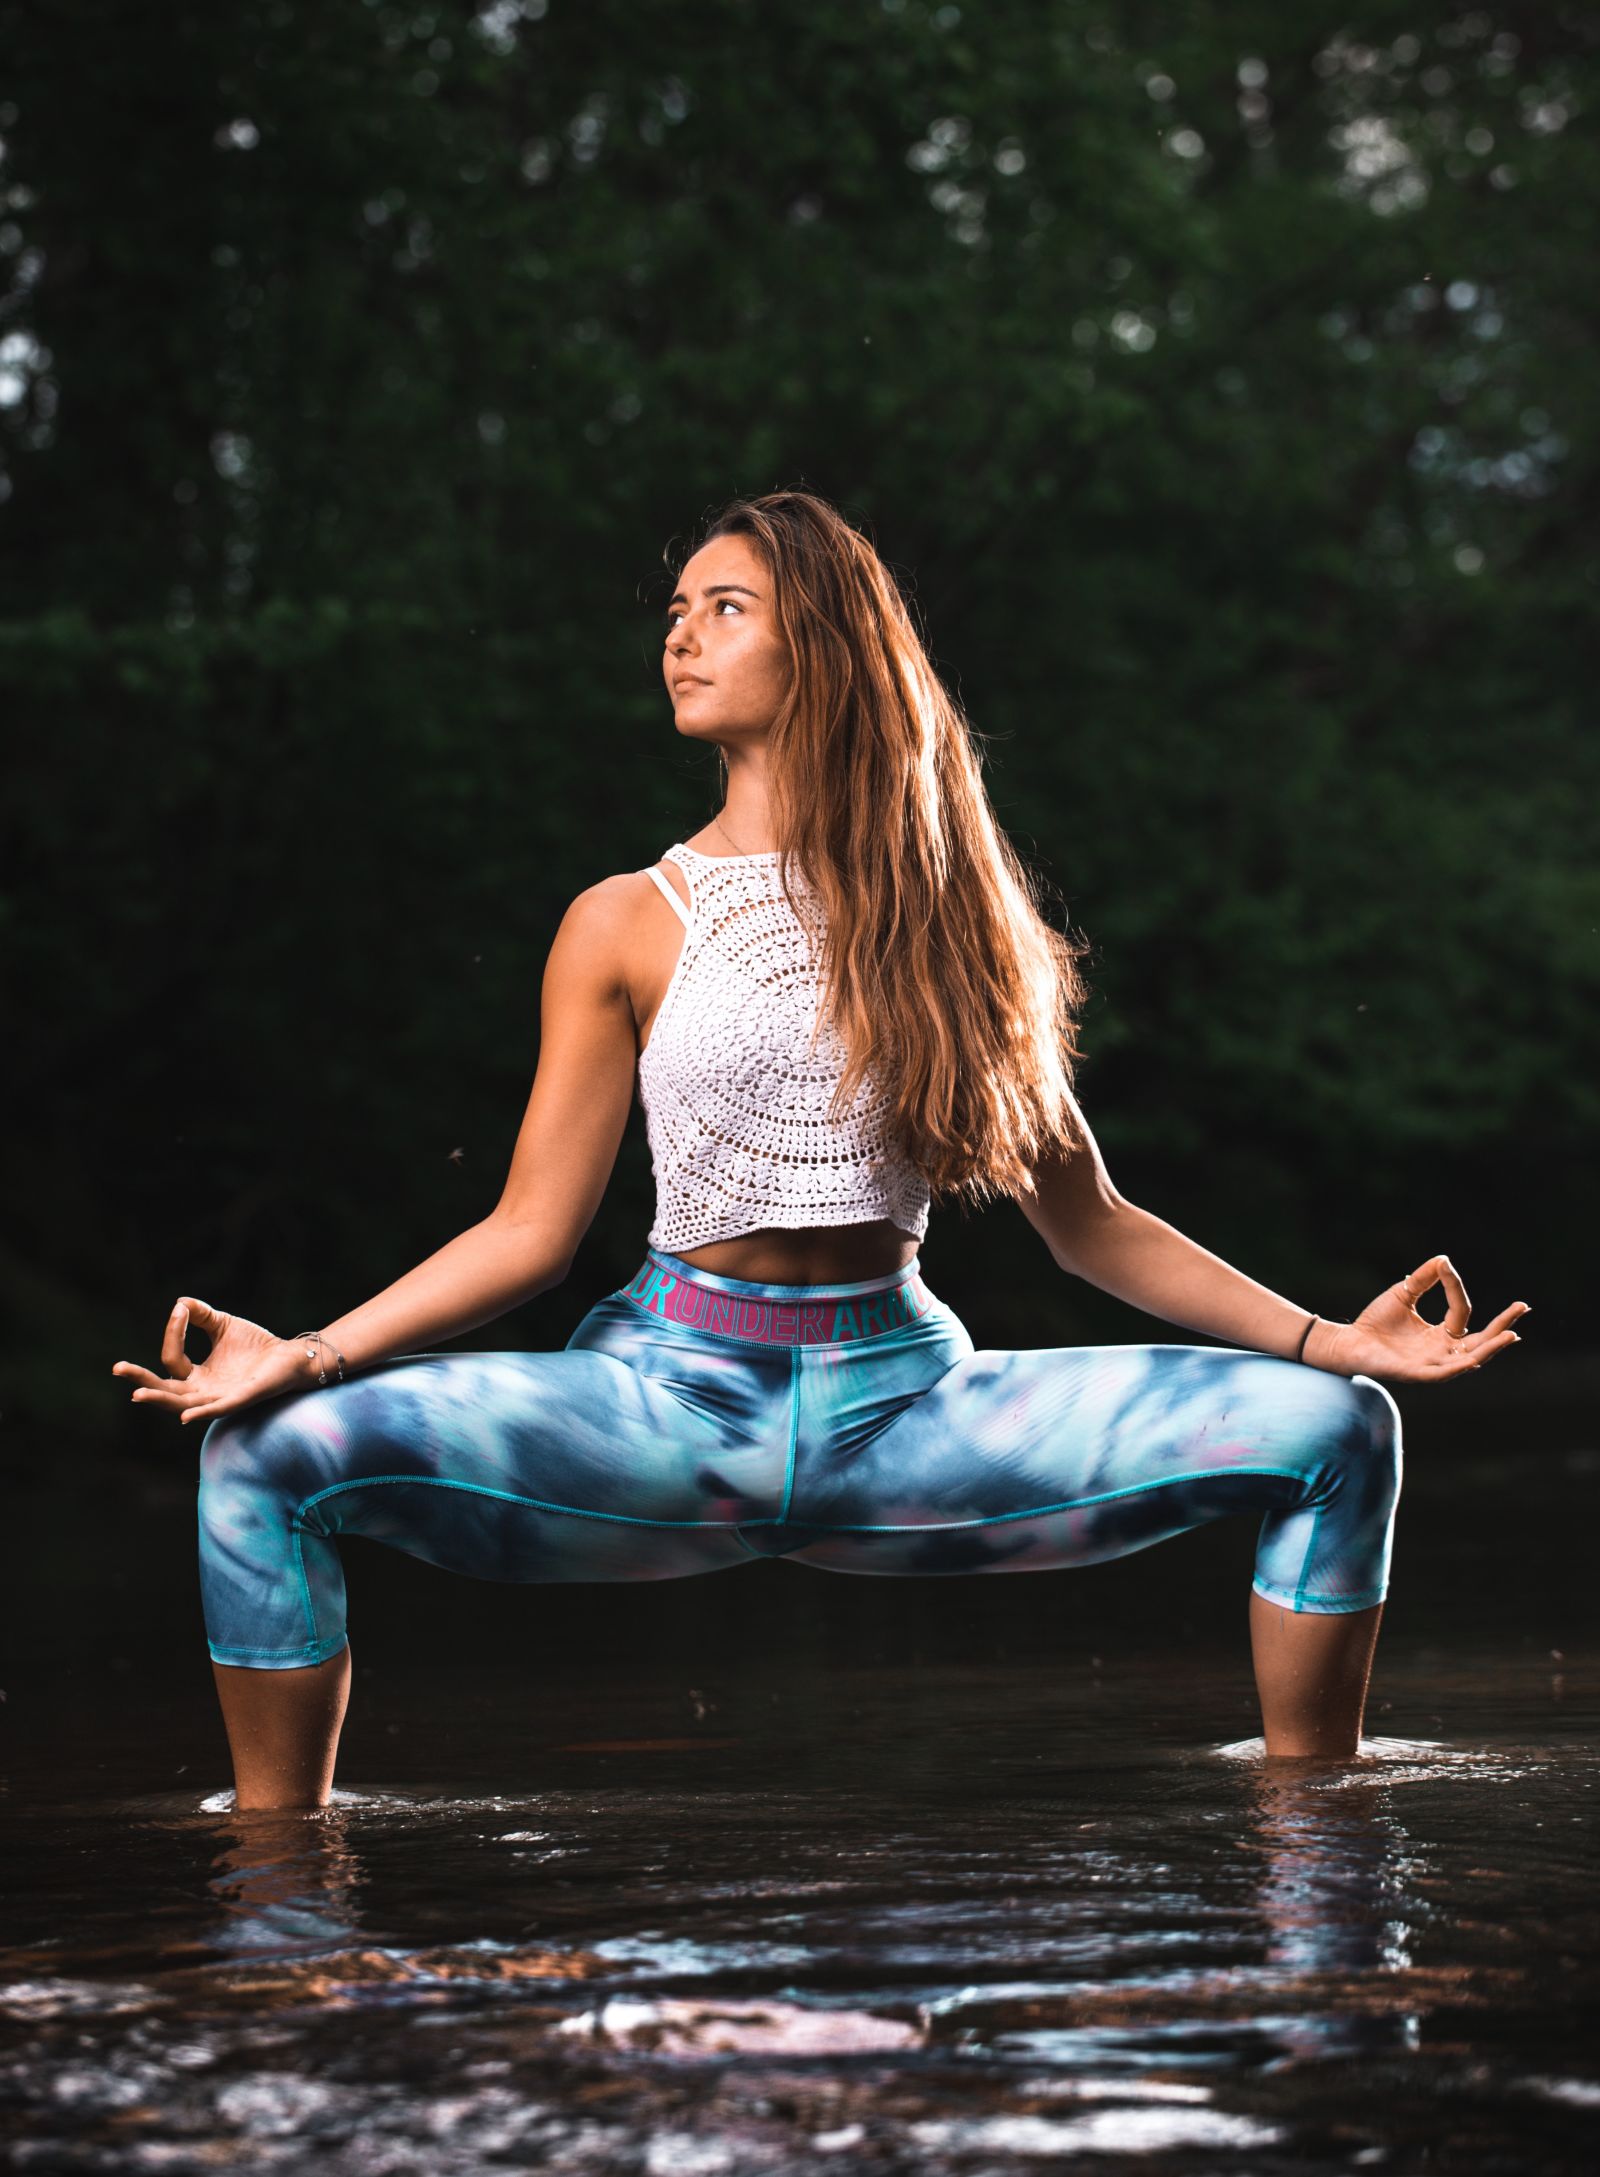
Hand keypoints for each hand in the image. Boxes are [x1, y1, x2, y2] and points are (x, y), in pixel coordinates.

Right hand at [112, 1297, 308, 1427]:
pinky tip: (186, 1415)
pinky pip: (219, 1409)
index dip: (173, 1332)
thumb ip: (200, 1315)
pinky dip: (202, 1412)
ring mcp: (221, 1399)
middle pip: (166, 1391)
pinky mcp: (242, 1399)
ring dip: (162, 1400)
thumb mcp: (222, 1325)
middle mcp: (204, 1392)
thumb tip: (179, 1303)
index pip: (171, 1359)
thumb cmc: (256, 1346)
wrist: (290, 1356)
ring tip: (138, 1394)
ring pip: (185, 1404)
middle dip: (142, 1381)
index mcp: (197, 1377)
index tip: (180, 1310)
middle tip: (117, 1368)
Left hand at [1310, 1254, 1528, 1383]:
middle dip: (1502, 1327)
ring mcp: (1431, 1364)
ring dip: (1490, 1349)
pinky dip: (1458, 1367)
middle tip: (1523, 1308)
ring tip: (1511, 1335)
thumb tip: (1445, 1260)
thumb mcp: (1404, 1292)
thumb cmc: (1375, 1321)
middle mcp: (1442, 1351)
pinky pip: (1442, 1373)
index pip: (1461, 1313)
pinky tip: (1473, 1360)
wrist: (1347, 1340)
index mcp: (1441, 1334)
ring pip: (1468, 1359)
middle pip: (1480, 1342)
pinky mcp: (1416, 1374)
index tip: (1446, 1269)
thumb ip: (1424, 1277)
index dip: (1456, 1290)